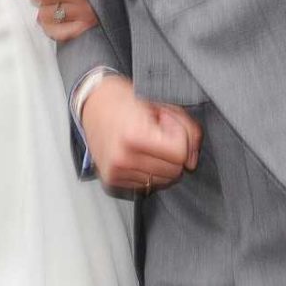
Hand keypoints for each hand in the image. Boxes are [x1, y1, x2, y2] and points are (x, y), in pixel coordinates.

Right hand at [78, 75, 199, 194]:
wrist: (92, 102)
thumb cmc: (127, 99)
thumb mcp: (163, 105)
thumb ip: (187, 130)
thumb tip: (193, 162)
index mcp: (134, 136)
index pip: (180, 154)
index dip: (180, 136)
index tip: (166, 123)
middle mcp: (123, 158)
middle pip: (173, 171)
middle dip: (173, 153)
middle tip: (158, 133)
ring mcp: (116, 172)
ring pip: (161, 181)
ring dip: (161, 164)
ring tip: (147, 143)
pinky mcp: (111, 181)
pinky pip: (146, 185)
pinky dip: (148, 171)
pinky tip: (138, 154)